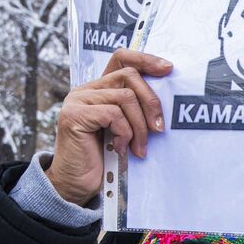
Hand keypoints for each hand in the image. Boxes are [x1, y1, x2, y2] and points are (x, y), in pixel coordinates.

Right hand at [43, 49, 171, 205]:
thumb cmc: (104, 160)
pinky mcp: (74, 115)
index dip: (145, 60)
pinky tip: (122, 148)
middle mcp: (87, 90)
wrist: (77, 185)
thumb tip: (164, 105)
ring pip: (125, 97)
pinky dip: (125, 133)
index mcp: (99, 89)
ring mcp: (78, 100)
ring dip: (140, 126)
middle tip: (159, 129)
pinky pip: (113, 114)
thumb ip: (136, 112)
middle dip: (151, 103)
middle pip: (129, 76)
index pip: (121, 58)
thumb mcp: (125, 131)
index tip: (168, 69)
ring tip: (139, 148)